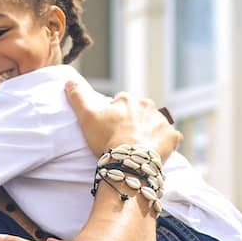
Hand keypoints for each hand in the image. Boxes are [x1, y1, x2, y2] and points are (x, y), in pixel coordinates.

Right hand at [65, 81, 182, 160]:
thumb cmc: (107, 138)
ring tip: (140, 146)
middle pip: (141, 111)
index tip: (112, 126)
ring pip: (157, 123)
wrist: (130, 159)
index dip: (116, 114)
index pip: (122, 101)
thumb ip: (77, 98)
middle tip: (126, 137)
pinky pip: (172, 138)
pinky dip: (167, 142)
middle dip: (136, 120)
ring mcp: (162, 121)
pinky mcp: (172, 136)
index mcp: (128, 100)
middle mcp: (148, 106)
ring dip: (151, 131)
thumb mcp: (86, 117)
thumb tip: (68, 81)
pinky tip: (158, 151)